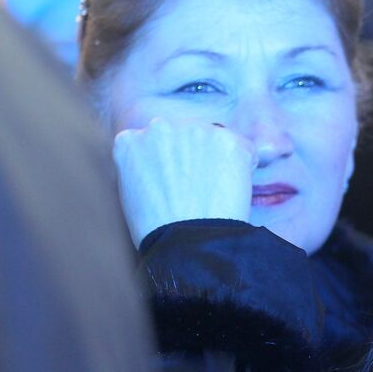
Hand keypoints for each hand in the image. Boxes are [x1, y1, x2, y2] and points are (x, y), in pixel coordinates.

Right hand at [112, 117, 254, 246]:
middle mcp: (159, 127)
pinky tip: (232, 190)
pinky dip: (243, 166)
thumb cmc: (158, 232)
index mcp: (129, 141)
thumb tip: (164, 165)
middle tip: (199, 188)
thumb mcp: (131, 195)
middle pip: (183, 135)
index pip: (152, 142)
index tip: (175, 182)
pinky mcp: (228, 139)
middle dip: (193, 155)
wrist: (189, 244)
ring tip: (215, 192)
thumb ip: (144, 169)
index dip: (168, 163)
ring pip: (213, 138)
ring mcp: (194, 130)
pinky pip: (242, 148)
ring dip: (217, 158)